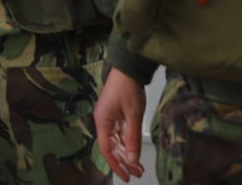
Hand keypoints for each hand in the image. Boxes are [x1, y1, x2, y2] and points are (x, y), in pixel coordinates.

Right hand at [95, 67, 146, 181]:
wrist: (128, 68)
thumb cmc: (128, 86)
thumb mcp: (133, 115)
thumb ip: (132, 138)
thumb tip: (132, 159)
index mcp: (102, 121)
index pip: (107, 149)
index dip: (116, 165)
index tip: (125, 176)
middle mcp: (103, 121)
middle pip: (111, 147)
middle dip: (123, 162)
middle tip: (136, 173)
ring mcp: (109, 118)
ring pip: (116, 142)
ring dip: (126, 154)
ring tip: (138, 166)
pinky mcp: (115, 114)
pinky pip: (119, 134)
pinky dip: (127, 143)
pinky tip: (134, 151)